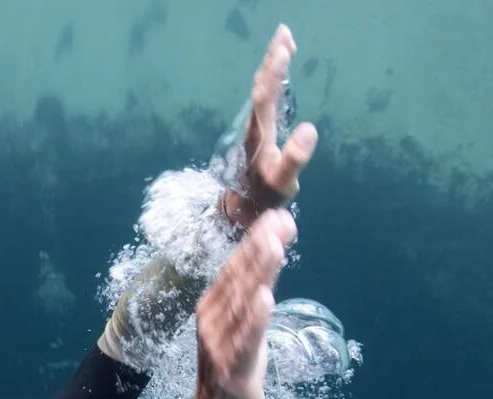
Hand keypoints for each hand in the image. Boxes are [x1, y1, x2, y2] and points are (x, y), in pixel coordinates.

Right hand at [191, 209, 296, 398]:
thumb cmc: (234, 365)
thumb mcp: (244, 323)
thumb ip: (254, 291)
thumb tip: (271, 251)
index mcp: (214, 306)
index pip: (236, 267)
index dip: (257, 241)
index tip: (279, 216)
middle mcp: (212, 320)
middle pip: (239, 279)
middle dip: (261, 248)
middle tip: (281, 221)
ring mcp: (219, 344)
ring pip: (242, 304)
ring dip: (258, 274)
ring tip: (274, 248)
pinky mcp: (232, 369)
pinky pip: (245, 340)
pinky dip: (254, 319)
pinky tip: (264, 299)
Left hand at [223, 25, 317, 228]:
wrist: (244, 209)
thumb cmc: (266, 196)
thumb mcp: (282, 181)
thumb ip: (293, 159)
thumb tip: (309, 130)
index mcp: (259, 135)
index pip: (264, 98)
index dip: (273, 73)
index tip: (282, 49)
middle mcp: (254, 127)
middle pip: (261, 88)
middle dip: (272, 61)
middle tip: (284, 34)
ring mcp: (256, 129)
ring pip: (261, 92)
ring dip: (271, 67)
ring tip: (284, 44)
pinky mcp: (260, 133)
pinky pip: (265, 99)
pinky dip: (272, 80)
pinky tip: (279, 73)